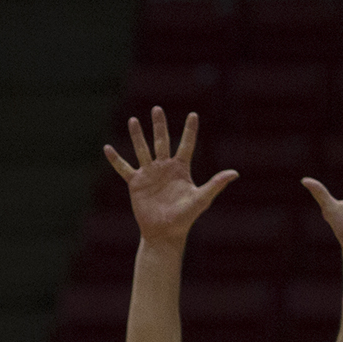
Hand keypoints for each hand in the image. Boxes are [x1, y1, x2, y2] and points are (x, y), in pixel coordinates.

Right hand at [104, 106, 238, 242]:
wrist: (164, 233)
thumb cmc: (185, 217)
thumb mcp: (201, 199)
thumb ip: (216, 184)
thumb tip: (235, 173)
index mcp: (181, 169)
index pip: (187, 145)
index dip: (190, 130)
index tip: (193, 114)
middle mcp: (164, 168)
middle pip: (161, 141)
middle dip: (159, 125)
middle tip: (157, 108)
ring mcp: (149, 174)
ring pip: (142, 150)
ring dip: (137, 136)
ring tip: (133, 120)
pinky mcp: (136, 183)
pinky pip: (124, 168)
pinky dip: (115, 159)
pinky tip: (107, 148)